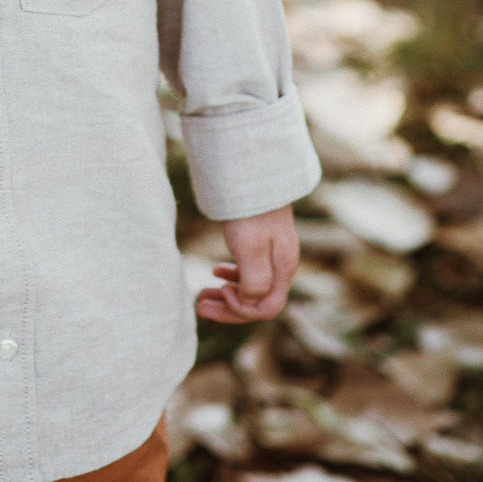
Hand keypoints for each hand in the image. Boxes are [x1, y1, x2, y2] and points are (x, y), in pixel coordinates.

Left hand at [194, 204, 298, 323]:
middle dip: (227, 307)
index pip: (267, 308)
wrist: (253, 171)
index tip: (222, 290)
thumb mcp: (251, 248)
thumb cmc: (251, 211)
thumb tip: (248, 303)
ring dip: (225, 294)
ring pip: (250, 286)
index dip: (242, 309)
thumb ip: (253, 281)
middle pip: (256, 301)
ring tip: (200, 295)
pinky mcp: (260, 242)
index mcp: (283, 269)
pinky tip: (215, 271)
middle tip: (199, 306)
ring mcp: (271, 253)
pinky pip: (248, 270)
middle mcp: (280, 265)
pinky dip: (231, 276)